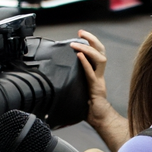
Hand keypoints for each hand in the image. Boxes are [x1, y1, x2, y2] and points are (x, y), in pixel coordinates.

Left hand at [74, 30, 128, 150]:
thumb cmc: (87, 107)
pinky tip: (79, 56)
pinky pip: (92, 73)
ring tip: (77, 43)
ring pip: (100, 59)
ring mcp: (99, 80)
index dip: (90, 42)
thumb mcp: (76, 90)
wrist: (97, 119)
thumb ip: (69, 82)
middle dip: (92, 39)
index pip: (96, 53)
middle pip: (101, 51)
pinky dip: (85, 63)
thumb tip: (51, 79)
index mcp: (95, 73)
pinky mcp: (97, 87)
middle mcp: (99, 74)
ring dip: (88, 49)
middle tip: (81, 32)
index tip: (80, 34)